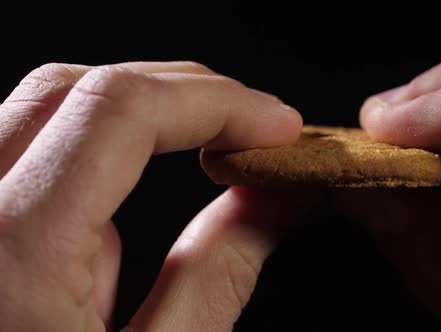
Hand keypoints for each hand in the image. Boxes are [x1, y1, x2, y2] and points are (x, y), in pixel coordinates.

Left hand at [0, 62, 319, 330]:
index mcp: (11, 254)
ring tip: (192, 181)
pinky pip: (22, 158)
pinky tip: (99, 245)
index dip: (215, 101)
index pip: (121, 111)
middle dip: (179, 94)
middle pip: (76, 87)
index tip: (276, 122)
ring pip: (46, 110)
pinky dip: (87, 167)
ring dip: (135, 126)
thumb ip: (220, 270)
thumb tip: (275, 195)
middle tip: (249, 124)